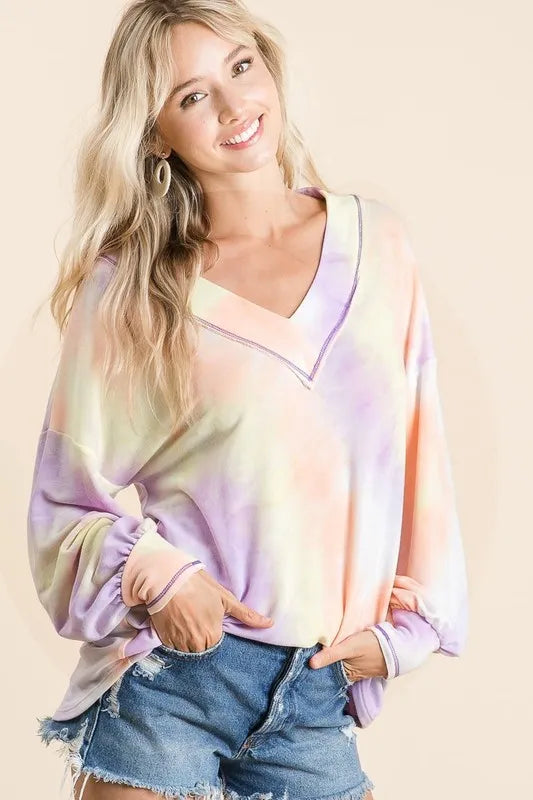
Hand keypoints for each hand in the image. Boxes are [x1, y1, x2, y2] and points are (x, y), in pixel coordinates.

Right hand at [150, 568, 273, 651]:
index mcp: (212, 635)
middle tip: (197, 619)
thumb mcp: (225, 598)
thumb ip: (247, 615)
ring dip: (188, 640)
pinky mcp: (163, 639)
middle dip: (201, 638)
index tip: (209, 621)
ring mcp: (178, 643)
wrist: (167, 578)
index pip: (216, 646)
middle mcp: (195, 644)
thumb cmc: (199, 586)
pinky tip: (176, 622)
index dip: (214, 633)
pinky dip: (175, 638)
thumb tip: (270, 624)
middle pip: (202, 650)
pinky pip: (173, 646)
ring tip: (186, 620)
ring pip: (186, 650)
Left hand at [308, 629, 387, 680]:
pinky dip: (338, 662)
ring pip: (338, 669)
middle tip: (304, 663)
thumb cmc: (371, 646)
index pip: (325, 675)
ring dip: (328, 665)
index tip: (301, 668)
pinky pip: (346, 665)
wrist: (395, 646)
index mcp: (346, 673)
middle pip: (331, 673)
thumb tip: (311, 664)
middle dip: (320, 670)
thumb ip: (331, 655)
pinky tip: (332, 656)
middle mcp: (350, 675)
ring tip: (313, 659)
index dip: (314, 672)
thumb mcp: (349, 647)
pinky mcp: (361, 663)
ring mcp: (357, 670)